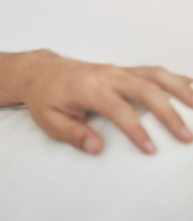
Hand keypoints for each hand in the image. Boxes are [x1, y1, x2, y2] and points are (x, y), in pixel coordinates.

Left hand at [18, 52, 192, 153]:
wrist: (41, 71)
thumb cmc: (46, 97)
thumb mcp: (49, 120)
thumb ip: (73, 134)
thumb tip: (97, 148)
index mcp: (88, 88)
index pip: (119, 109)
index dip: (137, 130)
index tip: (151, 150)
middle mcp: (107, 75)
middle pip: (145, 89)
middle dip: (169, 113)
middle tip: (187, 137)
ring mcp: (118, 70)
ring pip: (156, 75)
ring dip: (181, 89)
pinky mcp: (125, 70)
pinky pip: (155, 72)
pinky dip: (177, 79)